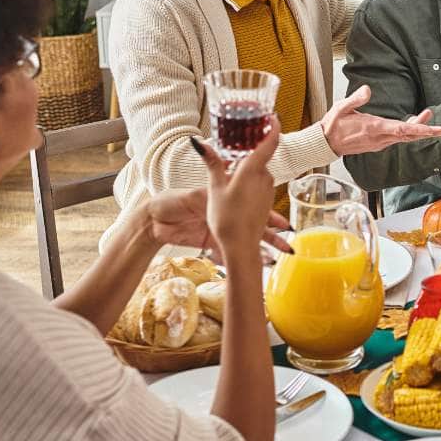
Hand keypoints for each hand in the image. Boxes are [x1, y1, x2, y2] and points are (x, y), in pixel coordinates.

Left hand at [143, 186, 291, 257]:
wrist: (153, 223)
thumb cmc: (170, 202)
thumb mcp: (192, 196)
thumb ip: (208, 191)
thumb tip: (218, 178)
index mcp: (222, 197)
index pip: (250, 203)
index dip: (266, 211)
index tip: (282, 220)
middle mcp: (225, 212)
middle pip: (253, 222)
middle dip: (271, 230)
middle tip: (287, 237)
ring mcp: (220, 229)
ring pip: (246, 238)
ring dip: (263, 246)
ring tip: (278, 255)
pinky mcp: (212, 244)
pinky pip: (230, 252)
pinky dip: (245, 257)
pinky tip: (259, 263)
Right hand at [193, 120, 289, 256]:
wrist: (240, 246)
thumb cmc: (226, 218)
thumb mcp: (214, 188)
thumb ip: (212, 163)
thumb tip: (199, 143)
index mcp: (253, 170)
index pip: (269, 142)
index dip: (274, 127)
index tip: (274, 116)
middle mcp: (266, 178)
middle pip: (262, 158)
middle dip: (252, 152)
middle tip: (240, 145)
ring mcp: (269, 190)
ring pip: (261, 172)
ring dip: (250, 170)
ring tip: (232, 175)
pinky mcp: (269, 201)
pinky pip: (261, 185)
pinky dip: (252, 183)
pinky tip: (238, 191)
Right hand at [322, 85, 440, 154]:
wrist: (325, 143)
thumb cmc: (333, 124)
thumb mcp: (341, 107)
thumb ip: (356, 99)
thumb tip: (368, 89)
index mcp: (373, 128)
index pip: (402, 130)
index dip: (420, 129)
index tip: (434, 130)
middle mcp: (379, 138)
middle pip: (408, 136)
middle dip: (425, 131)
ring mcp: (379, 143)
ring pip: (403, 137)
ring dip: (417, 129)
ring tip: (427, 115)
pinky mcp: (377, 144)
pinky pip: (396, 138)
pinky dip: (407, 132)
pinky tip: (412, 123)